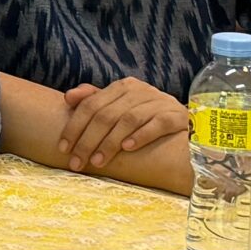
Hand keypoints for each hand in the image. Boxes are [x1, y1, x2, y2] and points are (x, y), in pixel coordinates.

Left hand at [58, 79, 190, 174]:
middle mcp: (139, 91)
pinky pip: (157, 124)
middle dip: (88, 140)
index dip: (74, 126)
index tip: (63, 148)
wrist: (186, 120)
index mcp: (121, 87)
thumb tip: (67, 97)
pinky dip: (141, 136)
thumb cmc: (145, 116)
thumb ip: (93, 100)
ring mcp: (159, 102)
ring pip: (128, 120)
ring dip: (110, 142)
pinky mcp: (176, 116)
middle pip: (106, 115)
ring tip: (98, 161)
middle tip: (78, 162)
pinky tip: (127, 148)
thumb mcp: (119, 106)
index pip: (91, 105)